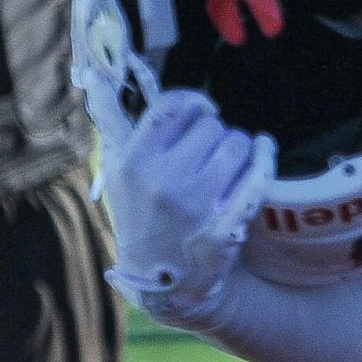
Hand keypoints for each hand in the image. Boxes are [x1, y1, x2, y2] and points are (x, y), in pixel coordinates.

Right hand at [100, 87, 274, 311]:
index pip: (173, 107)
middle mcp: (163, 182)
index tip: (202, 110)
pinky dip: (264, 159)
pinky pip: (259, 174)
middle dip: (215, 132)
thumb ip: (120, 129)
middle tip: (209, 149)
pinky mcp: (226, 225)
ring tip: (227, 162)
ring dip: (239, 147)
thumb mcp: (118, 175)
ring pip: (238, 144)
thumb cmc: (142, 218)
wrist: (164, 283)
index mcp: (133, 164)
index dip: (194, 103)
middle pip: (211, 125)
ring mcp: (197, 205)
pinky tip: (261, 154)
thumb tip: (97, 77)